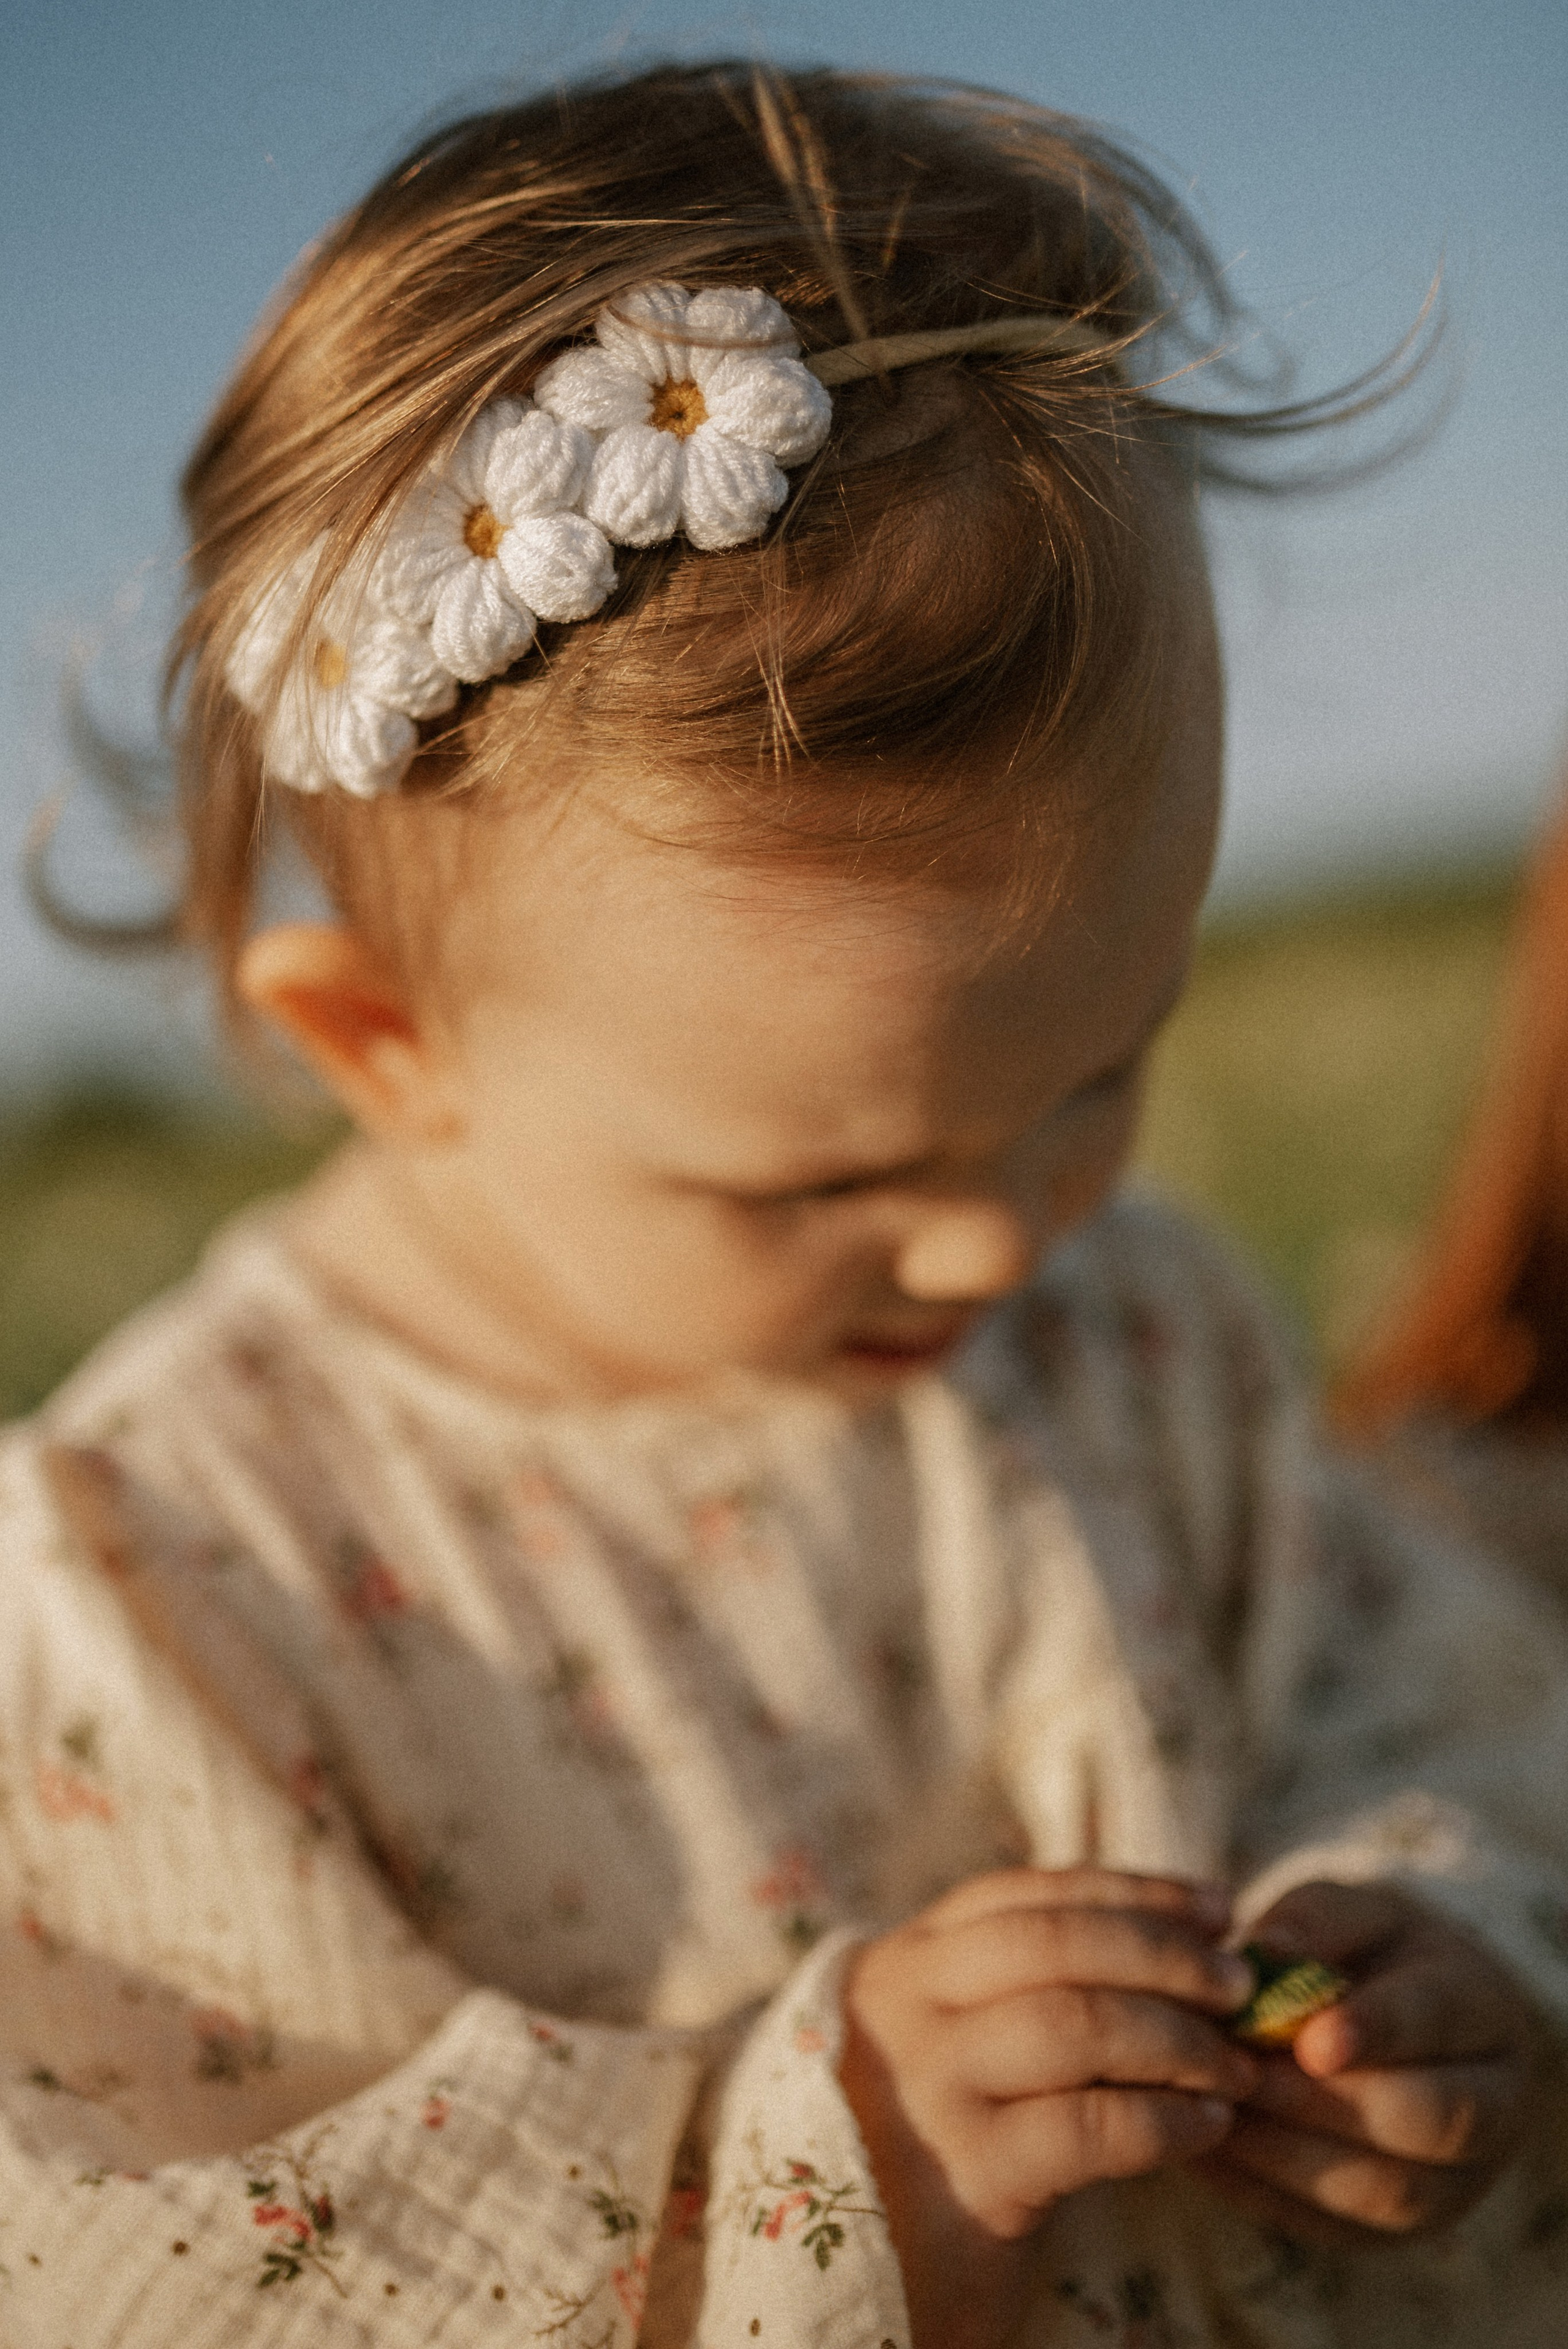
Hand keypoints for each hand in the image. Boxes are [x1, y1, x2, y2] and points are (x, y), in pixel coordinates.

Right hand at [839, 1867, 1257, 2348]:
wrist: (855, 2282)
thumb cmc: (930, 2146)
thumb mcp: (953, 2044)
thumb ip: (1024, 1990)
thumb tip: (1176, 1942)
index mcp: (906, 1961)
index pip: (1031, 1893)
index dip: (1133, 1891)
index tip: (1216, 1905)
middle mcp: (907, 2010)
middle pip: (1056, 1942)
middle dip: (1164, 1952)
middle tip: (1240, 1983)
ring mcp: (932, 2090)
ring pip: (1077, 2023)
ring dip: (1178, 2038)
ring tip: (1235, 2064)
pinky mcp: (969, 2176)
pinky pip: (1090, 2127)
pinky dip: (1165, 2120)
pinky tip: (1206, 2126)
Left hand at [1199, 1880, 1547, 2246]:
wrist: (1388, 2020)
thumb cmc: (1367, 1953)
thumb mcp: (1353, 1915)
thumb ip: (1316, 1923)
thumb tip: (1262, 1950)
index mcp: (1484, 2013)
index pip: (1438, 2024)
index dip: (1375, 2031)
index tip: (1309, 2037)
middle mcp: (1491, 2111)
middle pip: (1421, 2121)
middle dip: (1320, 2100)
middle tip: (1240, 2070)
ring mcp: (1451, 2184)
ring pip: (1380, 2191)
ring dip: (1285, 2152)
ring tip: (1211, 2103)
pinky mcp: (1392, 2231)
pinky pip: (1333, 2227)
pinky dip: (1264, 2188)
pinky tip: (1207, 2143)